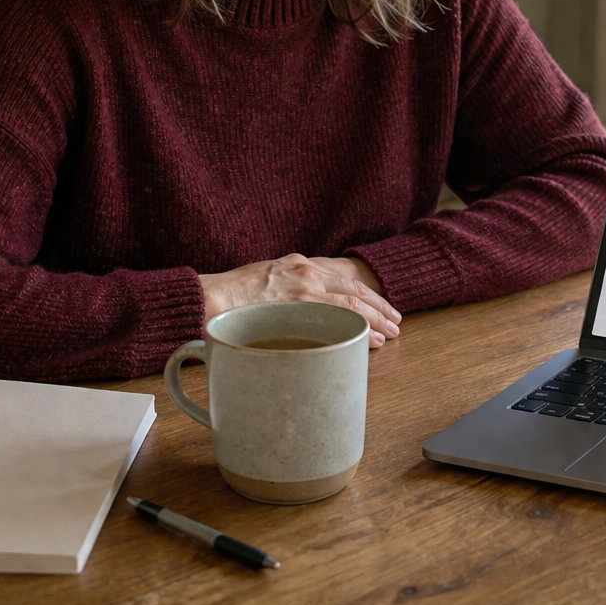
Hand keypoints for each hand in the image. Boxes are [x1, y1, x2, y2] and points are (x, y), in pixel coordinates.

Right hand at [200, 254, 400, 347]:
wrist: (210, 298)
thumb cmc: (230, 294)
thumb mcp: (263, 278)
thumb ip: (285, 287)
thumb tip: (296, 308)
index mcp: (298, 265)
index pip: (342, 280)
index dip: (365, 294)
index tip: (380, 306)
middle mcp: (306, 273)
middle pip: (354, 290)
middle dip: (379, 306)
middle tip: (396, 321)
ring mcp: (304, 289)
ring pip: (352, 304)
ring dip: (376, 319)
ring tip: (391, 333)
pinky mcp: (299, 307)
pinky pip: (337, 318)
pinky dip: (359, 328)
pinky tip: (372, 339)